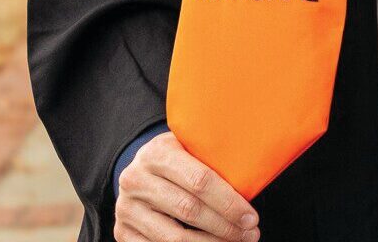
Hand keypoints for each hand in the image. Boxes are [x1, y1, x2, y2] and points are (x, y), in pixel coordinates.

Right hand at [115, 129, 260, 241]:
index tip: (252, 216)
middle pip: (190, 211)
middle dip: (225, 226)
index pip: (200, 181)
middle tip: (251, 234)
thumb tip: (255, 174)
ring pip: (174, 238)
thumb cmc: (177, 156)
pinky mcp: (122, 232)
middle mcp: (137, 180)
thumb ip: (211, 155)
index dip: (229, 202)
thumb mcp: (189, 144)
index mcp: (158, 153)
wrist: (137, 168)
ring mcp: (126, 209)